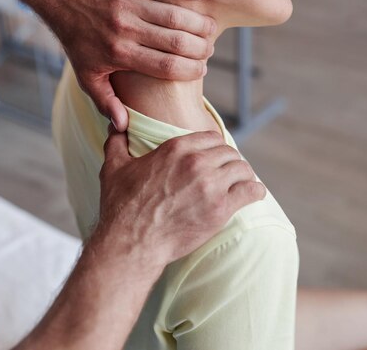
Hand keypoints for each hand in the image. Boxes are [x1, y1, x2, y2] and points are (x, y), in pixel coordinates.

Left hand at [50, 0, 216, 131]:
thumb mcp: (87, 77)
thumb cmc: (78, 43)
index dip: (190, 70)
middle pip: (176, 42)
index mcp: (120, 55)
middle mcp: (126, 30)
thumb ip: (105, 102)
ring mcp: (129, 4)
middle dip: (200, 48)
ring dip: (199, 22)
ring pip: (175, 15)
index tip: (201, 71)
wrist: (62, 1)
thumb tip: (124, 126)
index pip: (166, 67)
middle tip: (208, 51)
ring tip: (210, 30)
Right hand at [95, 127, 265, 268]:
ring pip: (243, 169)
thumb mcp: (113, 168)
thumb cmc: (121, 206)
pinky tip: (252, 194)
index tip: (214, 156)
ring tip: (240, 183)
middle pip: (229, 152)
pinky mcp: (220, 209)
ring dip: (243, 175)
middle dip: (229, 161)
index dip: (214, 146)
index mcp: (175, 149)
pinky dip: (254, 191)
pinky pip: (251, 191)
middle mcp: (196, 163)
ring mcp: (211, 186)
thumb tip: (116, 125)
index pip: (210, 137)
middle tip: (227, 173)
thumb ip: (116, 142)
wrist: (132, 242)